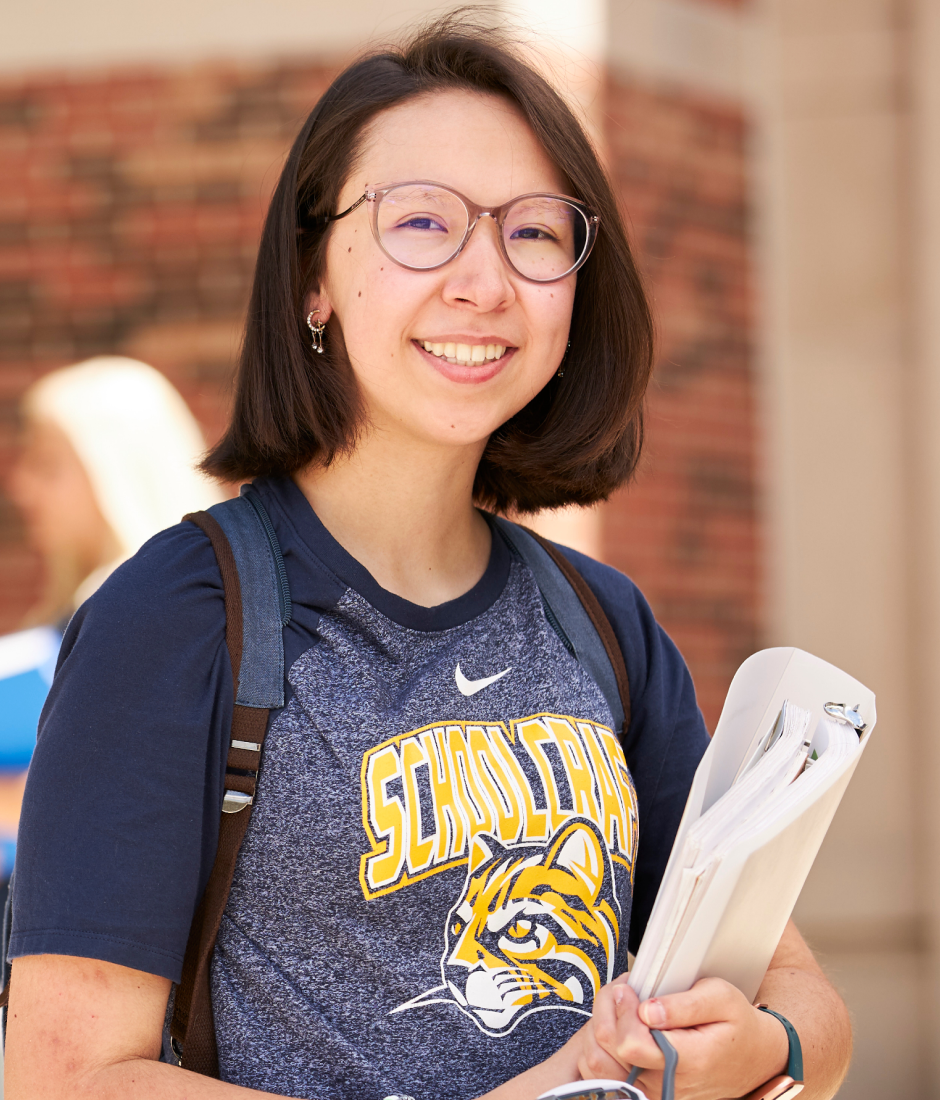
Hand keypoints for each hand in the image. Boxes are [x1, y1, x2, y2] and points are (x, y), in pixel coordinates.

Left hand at [577, 975, 788, 1099]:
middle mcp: (668, 1085)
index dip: (623, 1011)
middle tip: (624, 990)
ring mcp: (657, 1094)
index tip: (629, 988)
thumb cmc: (737, 1024)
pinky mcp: (650, 1095)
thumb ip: (683, 1005)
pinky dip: (606, 1048)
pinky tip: (622, 1026)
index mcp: (688, 1060)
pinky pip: (610, 1075)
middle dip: (608, 1012)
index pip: (631, 1043)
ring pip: (602, 1066)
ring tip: (622, 1006)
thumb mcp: (720, 997)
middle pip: (609, 1053)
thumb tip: (647, 1011)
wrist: (754, 1058)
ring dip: (603, 1029)